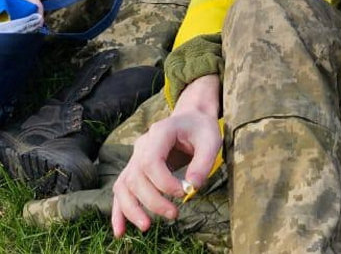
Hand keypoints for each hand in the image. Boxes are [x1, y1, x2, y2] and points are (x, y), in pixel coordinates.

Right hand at [111, 75, 220, 236]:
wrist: (192, 119)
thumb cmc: (202, 129)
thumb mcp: (211, 140)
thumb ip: (203, 162)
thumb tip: (193, 188)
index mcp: (160, 132)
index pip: (151, 161)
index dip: (164, 182)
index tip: (183, 193)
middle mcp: (142, 145)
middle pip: (136, 177)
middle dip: (152, 200)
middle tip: (174, 214)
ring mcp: (135, 157)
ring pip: (123, 186)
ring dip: (131, 209)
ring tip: (146, 226)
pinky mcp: (135, 170)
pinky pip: (121, 191)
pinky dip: (119, 211)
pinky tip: (120, 231)